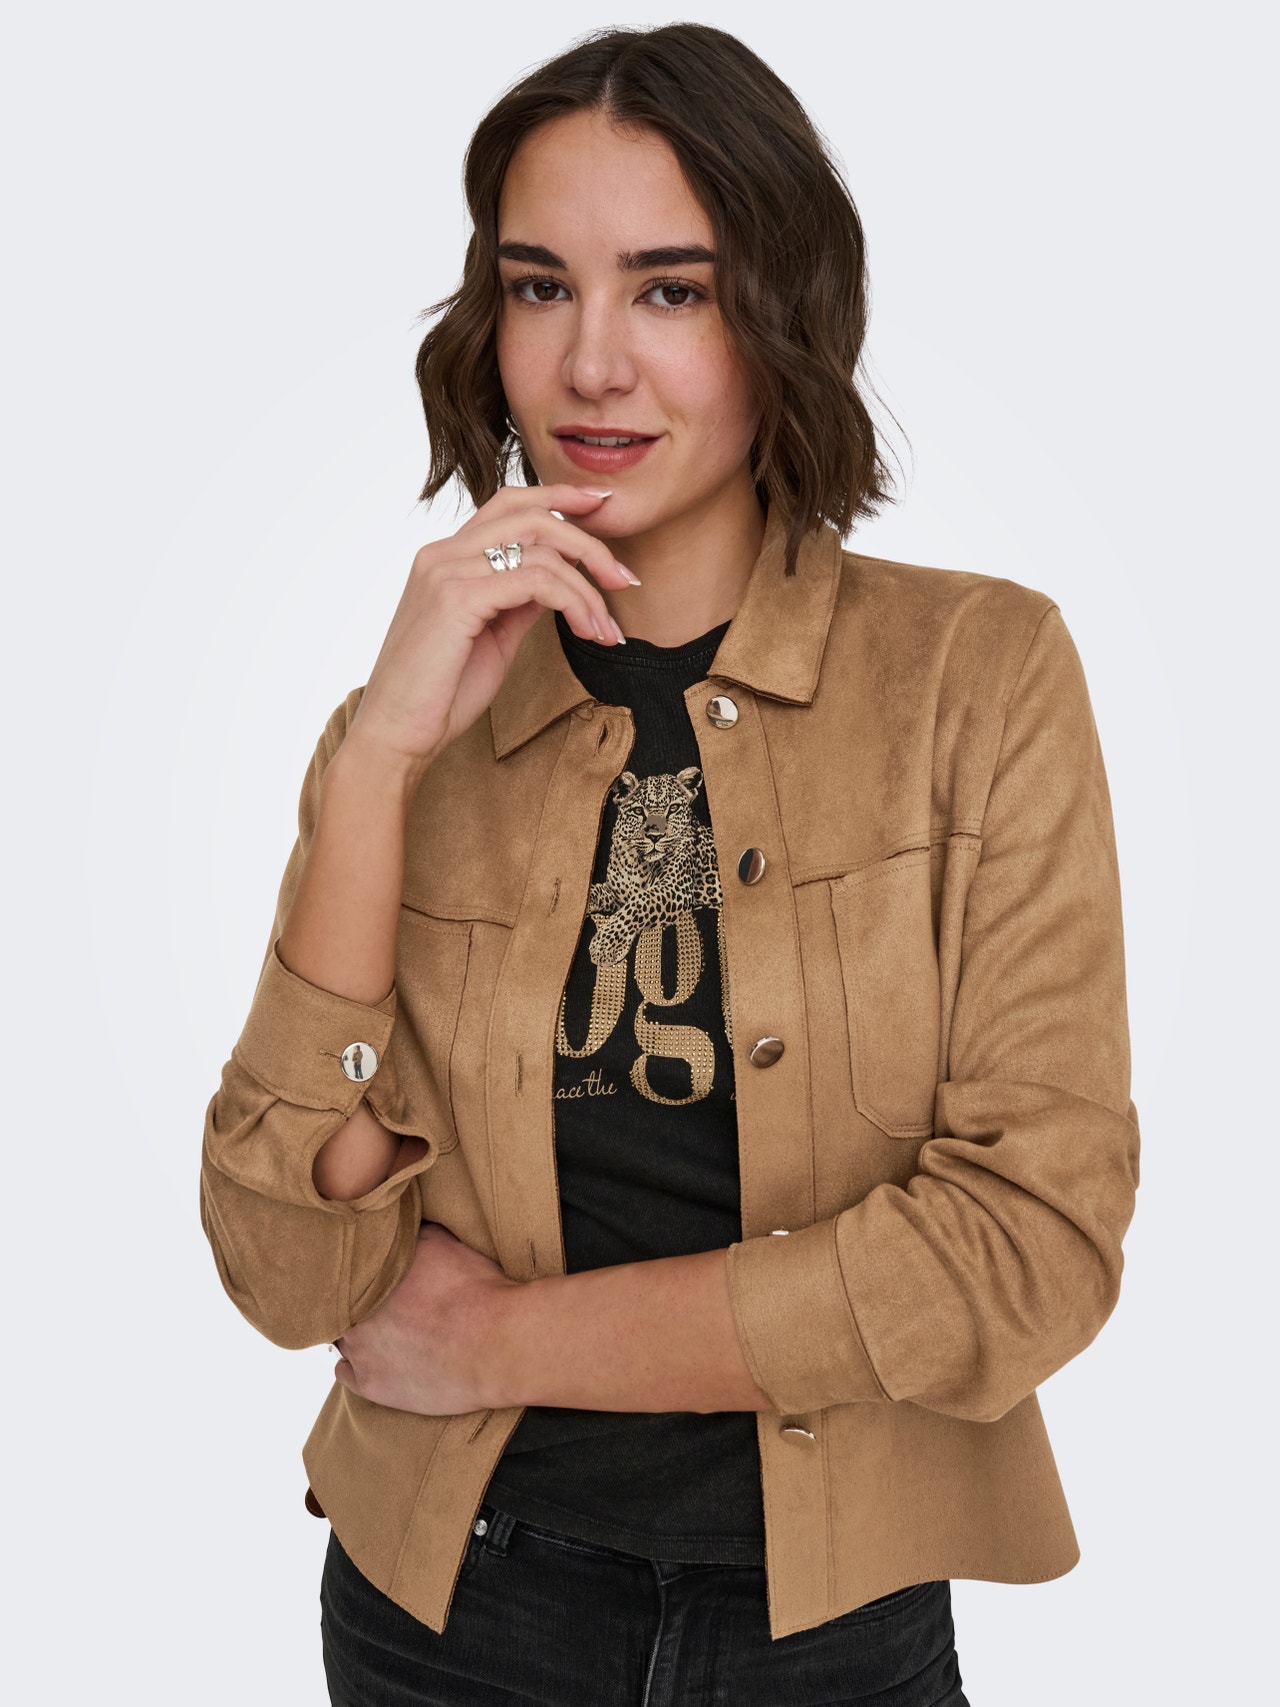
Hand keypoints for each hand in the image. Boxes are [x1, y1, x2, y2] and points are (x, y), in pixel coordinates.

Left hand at [332, 1222, 518, 1415]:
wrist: (495, 1345)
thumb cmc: (475, 1291)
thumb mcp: (441, 1241)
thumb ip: (408, 1232)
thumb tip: (395, 1224)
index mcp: (369, 1274)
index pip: (344, 1269)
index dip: (360, 1272)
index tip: (375, 1276)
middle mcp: (355, 1311)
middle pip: (341, 1304)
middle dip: (359, 1302)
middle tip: (384, 1303)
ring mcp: (359, 1351)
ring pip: (340, 1338)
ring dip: (356, 1334)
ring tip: (385, 1332)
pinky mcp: (371, 1385)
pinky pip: (344, 1372)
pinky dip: (356, 1366)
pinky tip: (378, 1358)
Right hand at [344, 484, 636, 778]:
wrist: (397, 735)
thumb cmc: (440, 694)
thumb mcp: (493, 636)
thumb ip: (520, 600)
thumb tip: (560, 580)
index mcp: (446, 557)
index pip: (509, 504)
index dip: (560, 497)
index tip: (603, 507)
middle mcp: (442, 554)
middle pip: (531, 515)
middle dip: (590, 543)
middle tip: (624, 580)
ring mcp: (446, 572)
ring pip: (541, 549)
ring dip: (588, 586)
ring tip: (607, 629)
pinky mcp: (457, 600)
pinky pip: (536, 581)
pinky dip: (574, 602)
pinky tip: (588, 631)